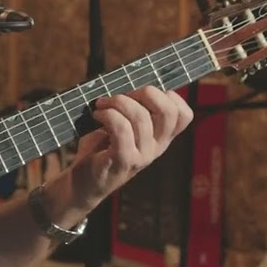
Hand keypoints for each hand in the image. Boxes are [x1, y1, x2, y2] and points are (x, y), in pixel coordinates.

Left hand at [47, 86, 193, 224]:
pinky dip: (107, 115)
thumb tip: (129, 82)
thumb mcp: (123, 129)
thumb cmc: (100, 150)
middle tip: (121, 96)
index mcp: (161, 138)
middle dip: (145, 92)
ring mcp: (142, 156)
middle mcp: (157, 148)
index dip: (168, 96)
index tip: (141, 95)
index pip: (184, 114)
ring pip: (140, 116)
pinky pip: (121, 129)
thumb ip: (132, 111)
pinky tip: (97, 116)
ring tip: (101, 106)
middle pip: (168, 111)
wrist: (82, 184)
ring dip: (116, 102)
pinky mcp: (123, 161)